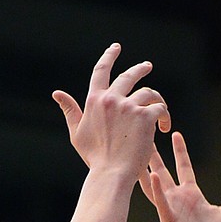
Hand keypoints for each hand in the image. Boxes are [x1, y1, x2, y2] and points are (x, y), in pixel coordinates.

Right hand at [53, 44, 169, 179]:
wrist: (111, 174)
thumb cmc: (95, 158)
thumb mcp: (78, 133)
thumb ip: (70, 111)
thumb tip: (57, 93)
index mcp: (94, 100)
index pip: (101, 71)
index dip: (109, 56)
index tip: (115, 47)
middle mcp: (111, 99)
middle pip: (129, 76)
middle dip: (140, 69)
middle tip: (147, 66)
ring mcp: (129, 107)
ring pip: (149, 93)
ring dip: (156, 101)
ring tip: (161, 111)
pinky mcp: (145, 117)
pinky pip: (159, 108)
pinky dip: (164, 116)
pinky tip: (164, 127)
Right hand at [138, 132, 220, 221]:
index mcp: (191, 196)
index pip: (184, 168)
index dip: (180, 151)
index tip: (175, 134)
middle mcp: (178, 200)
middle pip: (164, 172)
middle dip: (156, 155)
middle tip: (146, 136)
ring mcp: (172, 209)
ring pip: (155, 185)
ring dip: (148, 169)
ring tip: (139, 153)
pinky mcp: (169, 220)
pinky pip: (161, 202)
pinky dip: (156, 189)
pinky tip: (150, 176)